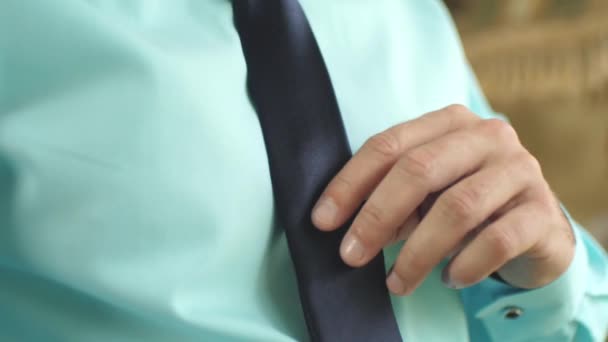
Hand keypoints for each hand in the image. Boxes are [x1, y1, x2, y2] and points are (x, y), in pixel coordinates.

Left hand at [311, 105, 574, 294]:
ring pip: (457, 206)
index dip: (350, 183)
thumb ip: (392, 199)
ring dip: (417, 251)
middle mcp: (487, 136)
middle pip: (419, 169)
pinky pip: (498, 239)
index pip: (389, 145)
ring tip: (397, 282)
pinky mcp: (542, 211)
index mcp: (450, 122)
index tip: (323, 221)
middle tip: (352, 256)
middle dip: (377, 215)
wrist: (533, 227)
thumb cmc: (466, 204)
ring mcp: (519, 170)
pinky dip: (465, 264)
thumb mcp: (426, 195)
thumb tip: (346, 226)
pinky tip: (448, 280)